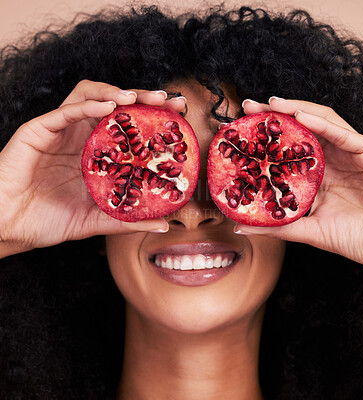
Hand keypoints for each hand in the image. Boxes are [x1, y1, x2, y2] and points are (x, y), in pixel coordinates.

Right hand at [0, 80, 185, 257]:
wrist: (9, 227)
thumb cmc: (49, 220)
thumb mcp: (97, 219)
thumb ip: (128, 219)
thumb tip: (164, 224)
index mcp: (96, 153)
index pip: (128, 126)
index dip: (153, 117)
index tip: (179, 115)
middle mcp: (81, 137)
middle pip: (114, 105)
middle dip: (142, 98)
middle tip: (168, 100)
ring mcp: (60, 131)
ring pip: (89, 96)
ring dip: (115, 92)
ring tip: (137, 99)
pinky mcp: (37, 131)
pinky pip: (64, 111)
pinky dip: (87, 105)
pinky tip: (108, 106)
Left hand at [235, 97, 362, 281]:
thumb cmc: (357, 240)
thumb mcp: (309, 230)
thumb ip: (277, 226)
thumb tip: (240, 227)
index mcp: (320, 175)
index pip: (289, 150)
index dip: (266, 140)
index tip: (241, 133)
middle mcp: (334, 160)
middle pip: (302, 130)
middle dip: (275, 117)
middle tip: (248, 108)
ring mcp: (353, 153)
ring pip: (322, 122)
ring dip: (296, 110)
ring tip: (270, 105)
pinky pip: (344, 133)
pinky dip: (321, 123)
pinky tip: (299, 116)